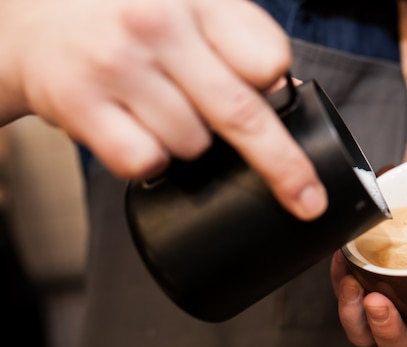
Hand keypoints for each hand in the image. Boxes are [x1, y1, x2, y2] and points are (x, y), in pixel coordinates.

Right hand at [0, 0, 326, 219]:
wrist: (32, 24)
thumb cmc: (124, 20)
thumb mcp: (185, 8)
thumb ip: (233, 42)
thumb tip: (282, 92)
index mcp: (198, 0)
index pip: (267, 60)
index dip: (274, 90)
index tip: (270, 101)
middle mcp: (159, 24)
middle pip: (242, 114)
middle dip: (284, 168)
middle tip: (308, 201)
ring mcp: (119, 64)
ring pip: (193, 145)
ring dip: (188, 145)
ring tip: (158, 113)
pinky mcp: (81, 103)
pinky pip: (144, 161)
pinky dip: (148, 159)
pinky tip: (133, 130)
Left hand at [330, 251, 406, 346]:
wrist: (401, 220)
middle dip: (390, 332)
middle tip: (380, 305)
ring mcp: (382, 309)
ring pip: (364, 333)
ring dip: (355, 316)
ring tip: (354, 289)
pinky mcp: (355, 293)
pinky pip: (344, 298)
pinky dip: (341, 281)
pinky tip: (344, 261)